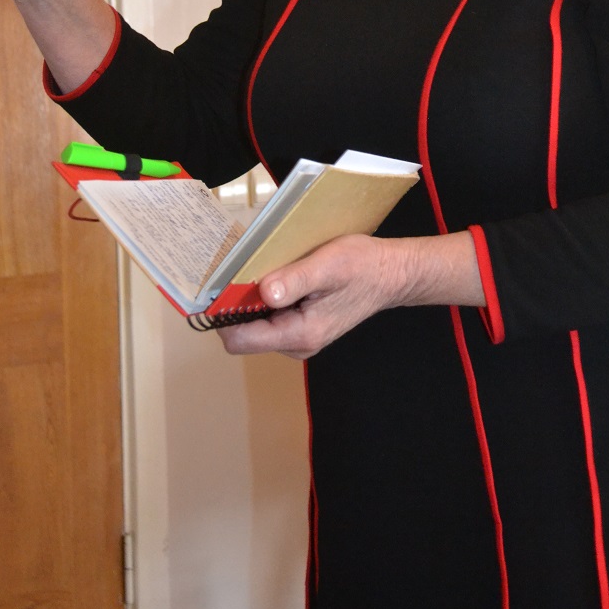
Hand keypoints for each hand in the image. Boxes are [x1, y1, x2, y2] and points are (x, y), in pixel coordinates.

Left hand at [217, 229, 483, 359]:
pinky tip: (278, 274)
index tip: (217, 285)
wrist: (390, 274)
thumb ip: (295, 281)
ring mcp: (298, 337)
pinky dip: (266, 297)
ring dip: (252, 298)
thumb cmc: (362, 266)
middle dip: (236, 304)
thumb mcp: (329, 265)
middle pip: (243, 331)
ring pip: (256, 323)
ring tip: (264, 267)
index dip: (221, 315)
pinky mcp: (302, 325)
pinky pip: (270, 316)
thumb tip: (262, 293)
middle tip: (241, 268)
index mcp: (299, 334)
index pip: (239, 339)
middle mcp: (295, 344)